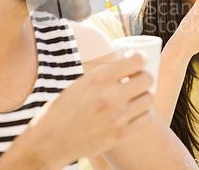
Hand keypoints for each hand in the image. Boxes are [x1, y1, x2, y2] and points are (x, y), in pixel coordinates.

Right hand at [0, 52, 153, 168]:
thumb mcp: (81, 83)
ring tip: (135, 98)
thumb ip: (105, 75)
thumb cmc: (64, 109)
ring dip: (144, 96)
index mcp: (99, 78)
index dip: (141, 59)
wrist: (50, 140)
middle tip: (138, 81)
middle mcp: (110, 95)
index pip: (137, 60)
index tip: (139, 62)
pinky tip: (133, 113)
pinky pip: (146, 118)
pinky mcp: (120, 134)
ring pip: (149, 98)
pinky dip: (142, 114)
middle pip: (147, 78)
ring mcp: (117, 116)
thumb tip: (128, 64)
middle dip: (144, 77)